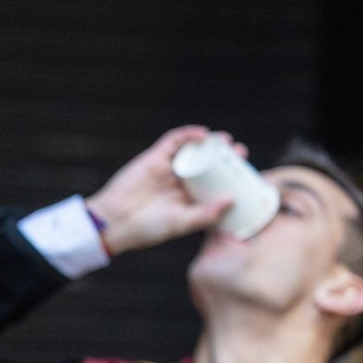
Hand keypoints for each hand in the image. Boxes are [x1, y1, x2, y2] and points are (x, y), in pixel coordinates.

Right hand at [85, 125, 243, 255]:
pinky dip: (188, 134)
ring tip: (226, 141)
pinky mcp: (154, 157)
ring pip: (192, 150)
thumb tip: (232, 200)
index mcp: (188, 199)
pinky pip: (173, 140)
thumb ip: (206, 214)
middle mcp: (180, 182)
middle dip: (224, 156)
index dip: (230, 176)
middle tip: (240, 152)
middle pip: (207, 163)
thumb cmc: (147, 228)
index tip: (246, 173)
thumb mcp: (182, 223)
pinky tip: (202, 134)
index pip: (214, 183)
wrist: (116, 222)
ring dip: (210, 143)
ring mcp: (167, 168)